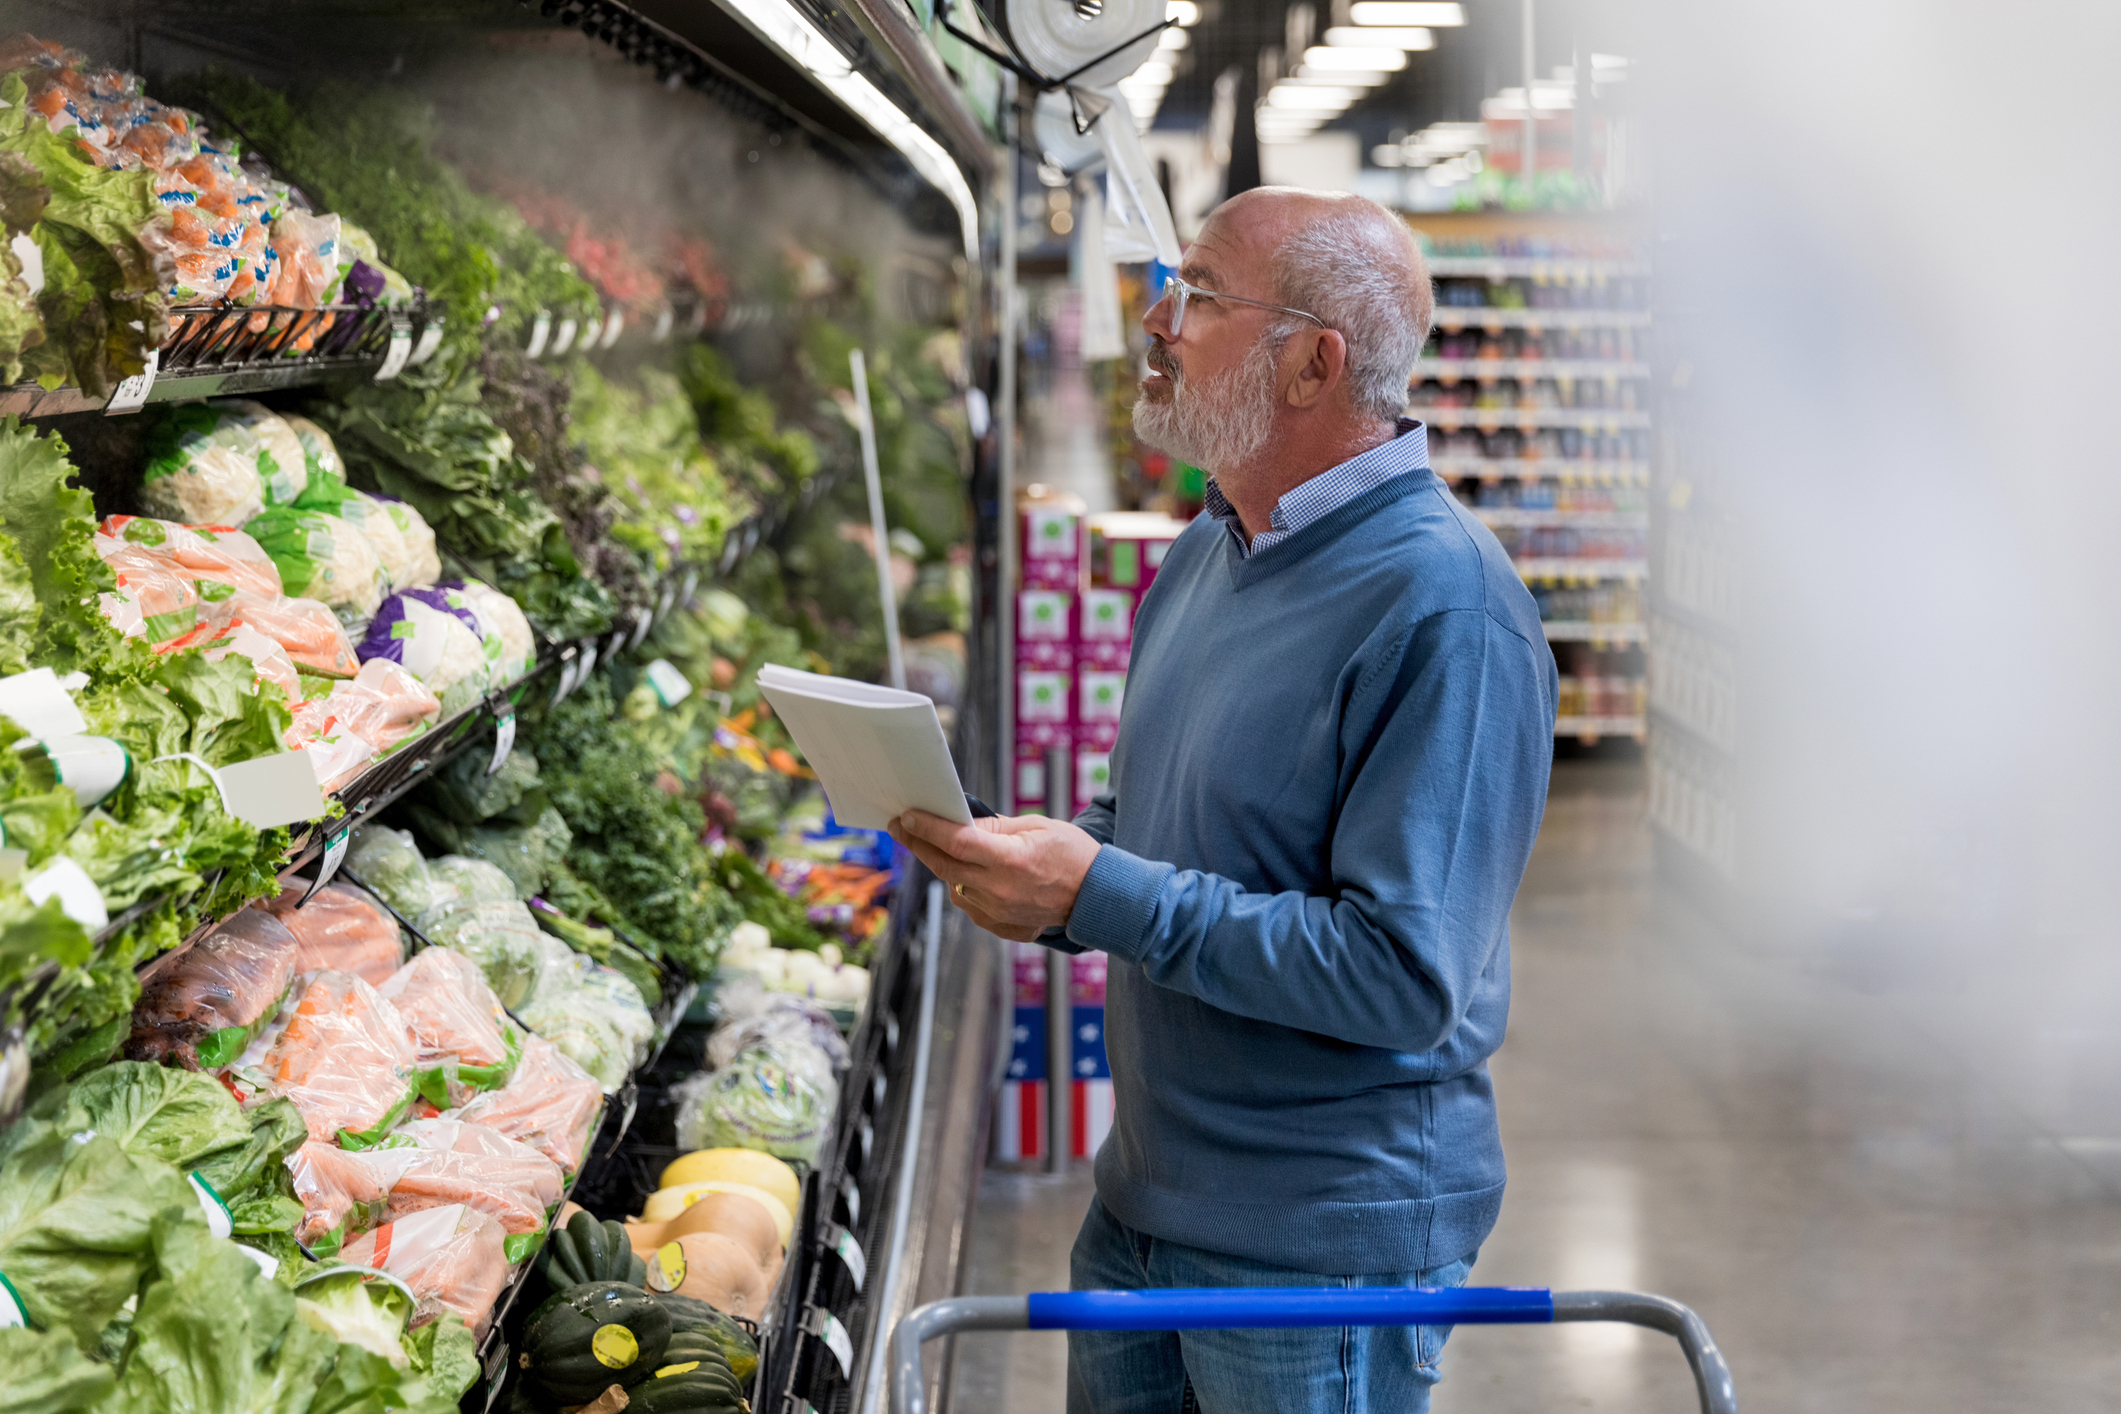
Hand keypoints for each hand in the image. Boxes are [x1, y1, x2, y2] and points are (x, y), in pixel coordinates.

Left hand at [888, 809, 1100, 943]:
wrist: (1099, 896)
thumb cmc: (1072, 855)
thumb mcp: (1037, 826)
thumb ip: (995, 827)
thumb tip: (961, 823)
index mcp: (1010, 860)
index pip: (955, 841)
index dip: (926, 827)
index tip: (906, 816)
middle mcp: (1000, 890)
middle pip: (944, 866)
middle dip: (918, 844)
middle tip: (901, 828)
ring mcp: (1000, 913)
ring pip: (954, 888)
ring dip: (943, 867)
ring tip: (939, 848)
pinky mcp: (1003, 928)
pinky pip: (970, 907)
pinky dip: (964, 889)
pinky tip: (969, 876)